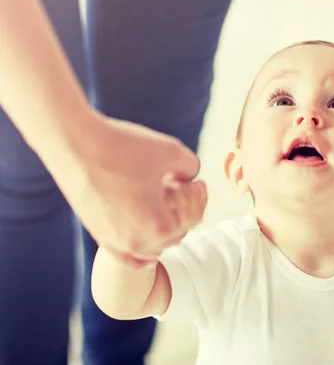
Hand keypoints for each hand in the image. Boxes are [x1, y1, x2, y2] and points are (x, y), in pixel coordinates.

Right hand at [52, 113, 204, 267]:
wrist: (75, 143)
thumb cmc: (125, 147)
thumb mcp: (172, 152)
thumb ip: (192, 168)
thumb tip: (191, 178)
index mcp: (158, 228)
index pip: (191, 220)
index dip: (193, 196)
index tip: (184, 176)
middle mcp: (136, 243)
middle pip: (174, 235)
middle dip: (179, 210)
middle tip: (172, 184)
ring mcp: (114, 242)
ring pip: (151, 247)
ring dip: (160, 226)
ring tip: (157, 198)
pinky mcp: (97, 234)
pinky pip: (127, 255)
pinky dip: (140, 246)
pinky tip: (145, 227)